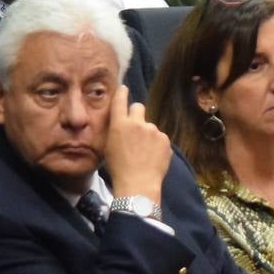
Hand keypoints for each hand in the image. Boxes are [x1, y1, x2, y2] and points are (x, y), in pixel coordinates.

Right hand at [102, 85, 170, 204]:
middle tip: (134, 129)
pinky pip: (159, 138)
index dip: (122, 92)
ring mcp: (154, 130)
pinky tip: (152, 158)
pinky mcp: (165, 139)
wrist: (138, 184)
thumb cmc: (118, 169)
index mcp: (120, 124)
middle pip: (138, 107)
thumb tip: (121, 124)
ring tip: (144, 153)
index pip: (120, 100)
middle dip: (136, 114)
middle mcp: (138, 123)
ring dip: (147, 134)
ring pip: (149, 126)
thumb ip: (116, 130)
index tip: (124, 89)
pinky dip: (156, 145)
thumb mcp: (109, 147)